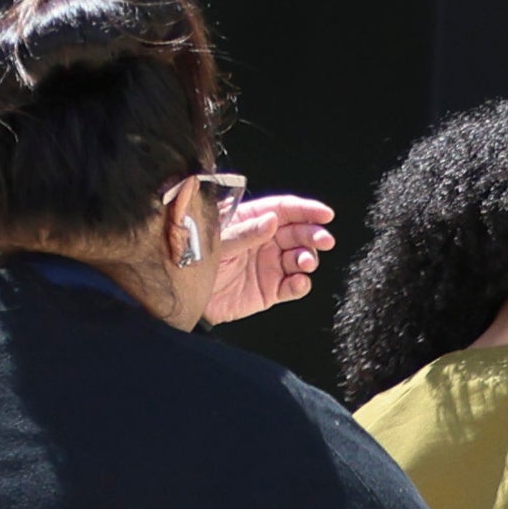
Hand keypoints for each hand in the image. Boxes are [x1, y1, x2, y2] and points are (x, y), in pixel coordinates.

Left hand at [201, 190, 336, 326]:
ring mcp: (269, 265)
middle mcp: (264, 241)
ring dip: (309, 258)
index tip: (324, 214)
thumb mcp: (215, 242)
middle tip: (324, 240)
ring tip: (305, 263)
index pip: (283, 209)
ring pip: (301, 257)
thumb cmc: (192, 261)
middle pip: (298, 232)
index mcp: (250, 222)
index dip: (306, 210)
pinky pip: (293, 286)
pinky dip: (301, 284)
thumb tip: (273, 221)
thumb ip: (244, 233)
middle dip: (314, 235)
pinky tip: (299, 282)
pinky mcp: (270, 290)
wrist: (183, 299)